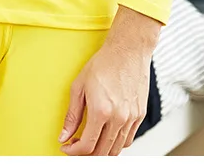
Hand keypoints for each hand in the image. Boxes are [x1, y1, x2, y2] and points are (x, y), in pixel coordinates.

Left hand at [59, 6, 160, 155]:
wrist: (128, 50)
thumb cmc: (104, 63)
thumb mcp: (79, 86)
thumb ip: (72, 115)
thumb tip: (64, 136)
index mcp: (101, 111)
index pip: (87, 146)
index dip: (73, 152)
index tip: (66, 147)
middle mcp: (118, 118)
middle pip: (102, 153)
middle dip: (86, 154)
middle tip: (76, 145)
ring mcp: (131, 118)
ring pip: (116, 150)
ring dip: (101, 151)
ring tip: (91, 141)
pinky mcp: (140, 115)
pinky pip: (128, 140)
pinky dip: (116, 143)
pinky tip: (107, 134)